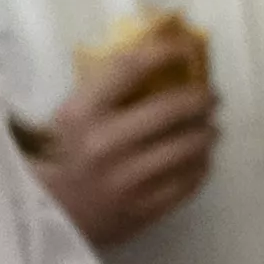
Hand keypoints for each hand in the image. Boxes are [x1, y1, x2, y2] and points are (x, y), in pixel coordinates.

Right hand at [37, 40, 220, 244]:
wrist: (52, 214)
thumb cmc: (65, 156)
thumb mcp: (71, 117)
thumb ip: (106, 90)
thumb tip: (155, 53)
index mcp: (82, 114)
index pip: (129, 68)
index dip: (163, 52)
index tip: (184, 49)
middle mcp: (105, 143)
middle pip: (172, 109)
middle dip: (201, 98)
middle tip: (212, 95)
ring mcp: (127, 178)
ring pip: (189, 146)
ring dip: (207, 132)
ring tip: (209, 128)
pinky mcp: (145, 207)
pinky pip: (191, 180)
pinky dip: (202, 164)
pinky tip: (201, 157)